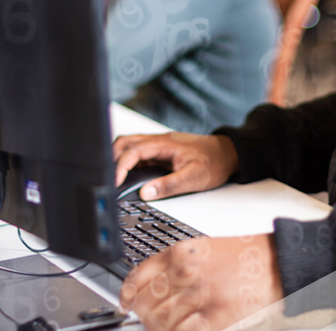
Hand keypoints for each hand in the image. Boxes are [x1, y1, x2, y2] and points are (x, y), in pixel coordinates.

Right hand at [113, 133, 238, 200]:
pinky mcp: (160, 151)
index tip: (114, 181)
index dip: (120, 165)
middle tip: (107, 179)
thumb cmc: (214, 162)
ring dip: (118, 158)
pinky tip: (126, 175)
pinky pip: (138, 153)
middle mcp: (159, 141)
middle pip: (125, 142)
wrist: (228, 153)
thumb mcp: (194, 178)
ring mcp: (159, 145)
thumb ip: (169, 185)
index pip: (133, 150)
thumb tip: (145, 193)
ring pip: (129, 146)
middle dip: (112, 158)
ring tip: (113, 177)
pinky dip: (127, 162)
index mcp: (164, 144)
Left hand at [120, 235, 282, 330]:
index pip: (139, 276)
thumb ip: (177, 265)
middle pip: (146, 302)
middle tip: (146, 323)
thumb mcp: (204, 249)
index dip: (127, 294)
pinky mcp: (216, 316)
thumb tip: (154, 288)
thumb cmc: (245, 255)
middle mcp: (187, 272)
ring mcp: (200, 295)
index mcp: (182, 253)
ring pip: (160, 321)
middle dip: (143, 316)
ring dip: (157, 329)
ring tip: (164, 330)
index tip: (126, 304)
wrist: (277, 262)